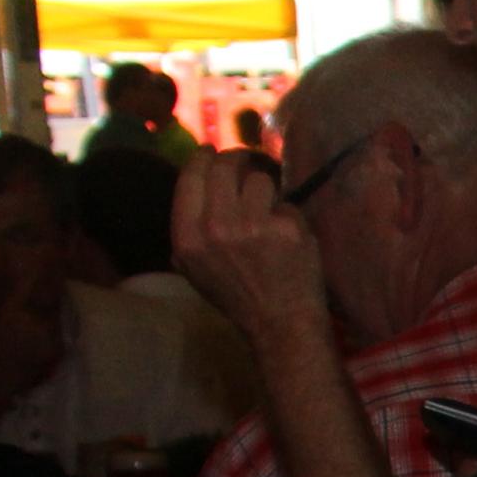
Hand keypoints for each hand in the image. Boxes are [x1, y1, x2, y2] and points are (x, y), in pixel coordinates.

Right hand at [169, 155, 324, 343]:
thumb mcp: (193, 266)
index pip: (191, 175)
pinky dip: (289, 216)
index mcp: (186, 236)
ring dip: (268, 190)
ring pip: (260, 179)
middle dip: (240, 160)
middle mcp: (215, 227)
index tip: (213, 152)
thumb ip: (191, 224)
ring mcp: (252, 226)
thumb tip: (197, 176)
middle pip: (225, 165)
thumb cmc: (237, 295)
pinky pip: (286, 204)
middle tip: (249, 164)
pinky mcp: (285, 229)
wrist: (279, 324)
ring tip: (270, 212)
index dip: (204, 157)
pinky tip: (289, 237)